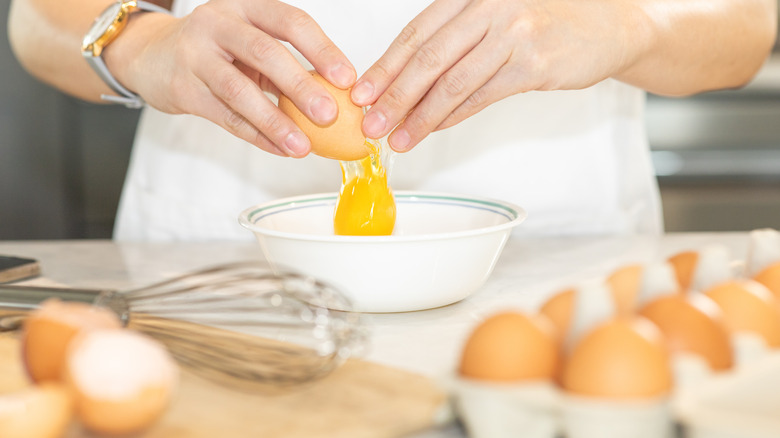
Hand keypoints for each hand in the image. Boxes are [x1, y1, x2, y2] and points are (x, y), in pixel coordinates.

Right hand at [105, 0, 356, 156]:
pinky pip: (225, 117)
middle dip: (301, 86)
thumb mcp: (248, 45)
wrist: (151, 55)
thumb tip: (335, 98)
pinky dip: (256, 136)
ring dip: (275, 121)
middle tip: (330, 114)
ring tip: (303, 146)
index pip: (290, 21)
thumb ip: (284, 65)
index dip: (322, 49)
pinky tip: (280, 149)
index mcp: (246, 8)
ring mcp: (196, 55)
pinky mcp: (183, 89)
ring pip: (240, 91)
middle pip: (266, 53)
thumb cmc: (215, 50)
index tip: (347, 78)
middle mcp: (219, 25)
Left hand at [351, 0, 640, 151]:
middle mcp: (490, 7)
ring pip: (452, 82)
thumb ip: (457, 37)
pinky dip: (453, 116)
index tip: (361, 93)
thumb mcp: (498, 13)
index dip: (385, 66)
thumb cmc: (548, 19)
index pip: (417, 32)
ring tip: (397, 138)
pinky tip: (433, 129)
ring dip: (420, 116)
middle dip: (394, 95)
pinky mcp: (534, 64)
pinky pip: (482, 97)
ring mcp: (514, 34)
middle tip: (370, 123)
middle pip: (428, 58)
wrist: (613, 24)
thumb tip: (408, 79)